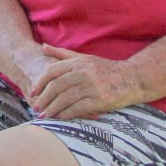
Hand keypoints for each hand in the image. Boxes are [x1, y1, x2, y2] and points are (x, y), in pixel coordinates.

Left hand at [28, 44, 143, 119]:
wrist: (132, 79)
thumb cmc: (106, 69)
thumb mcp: (85, 58)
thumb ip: (62, 54)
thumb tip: (43, 46)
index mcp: (78, 62)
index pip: (52, 71)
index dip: (40, 82)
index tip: (32, 92)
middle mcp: (84, 73)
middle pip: (56, 86)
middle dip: (44, 99)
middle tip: (36, 108)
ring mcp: (92, 87)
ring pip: (64, 99)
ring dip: (52, 109)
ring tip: (45, 116)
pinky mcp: (99, 100)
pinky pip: (77, 109)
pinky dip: (66, 114)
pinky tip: (60, 118)